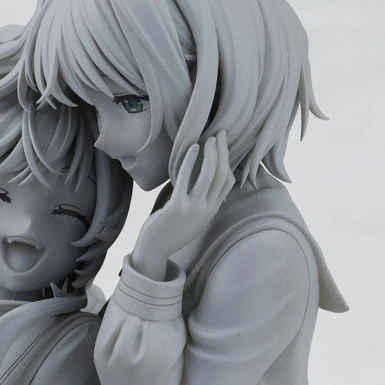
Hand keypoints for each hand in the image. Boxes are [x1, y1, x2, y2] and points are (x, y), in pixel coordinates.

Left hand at [129, 134, 232, 279]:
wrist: (156, 249)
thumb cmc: (170, 230)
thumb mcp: (193, 218)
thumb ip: (200, 202)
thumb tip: (199, 182)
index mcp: (212, 210)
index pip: (228, 182)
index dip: (228, 162)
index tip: (223, 146)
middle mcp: (207, 209)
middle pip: (222, 175)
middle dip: (223, 153)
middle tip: (220, 135)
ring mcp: (194, 208)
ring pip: (210, 176)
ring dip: (212, 154)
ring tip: (209, 139)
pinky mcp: (179, 206)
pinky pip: (187, 179)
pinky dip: (190, 161)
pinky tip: (192, 148)